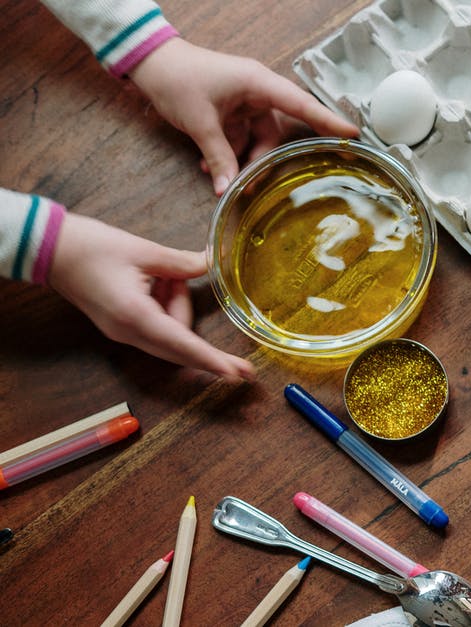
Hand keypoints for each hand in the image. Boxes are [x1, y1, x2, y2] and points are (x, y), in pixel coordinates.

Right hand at [47, 213, 255, 381]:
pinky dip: (166, 307)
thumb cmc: (93, 248)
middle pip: (180, 346)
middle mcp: (129, 333)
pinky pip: (157, 327)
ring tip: (163, 274)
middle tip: (230, 347)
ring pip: (170, 336)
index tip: (236, 373)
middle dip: (203, 338)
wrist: (51, 251)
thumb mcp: (145, 251)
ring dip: (177, 306)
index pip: (184, 345)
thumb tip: (213, 265)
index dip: (213, 360)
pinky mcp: (122, 327)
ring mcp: (123, 334)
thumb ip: (183, 264)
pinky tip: (158, 281)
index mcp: (136, 316)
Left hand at [129, 38, 359, 194]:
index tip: (353, 134)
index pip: (302, 105)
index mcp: (259, 84)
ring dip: (240, 160)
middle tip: (257, 185)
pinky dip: (228, 154)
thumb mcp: (200, 122)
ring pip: (256, 140)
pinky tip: (210, 170)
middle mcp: (257, 92)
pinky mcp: (230, 111)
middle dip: (264, 159)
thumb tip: (229, 190)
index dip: (328, 121)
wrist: (148, 63)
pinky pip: (239, 138)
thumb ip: (219, 157)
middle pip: (276, 132)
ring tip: (220, 178)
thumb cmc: (178, 79)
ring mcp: (244, 102)